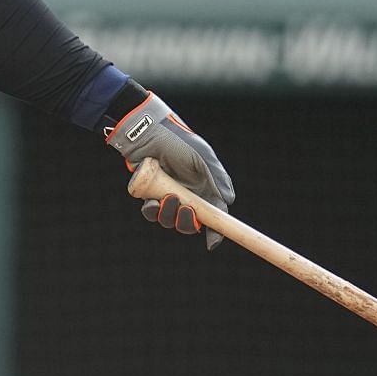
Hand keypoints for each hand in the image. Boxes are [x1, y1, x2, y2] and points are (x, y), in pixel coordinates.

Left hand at [106, 92, 234, 246]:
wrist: (150, 133)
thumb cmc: (179, 142)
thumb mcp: (204, 158)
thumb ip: (218, 180)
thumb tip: (228, 203)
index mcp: (203, 190)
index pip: (212, 217)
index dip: (214, 232)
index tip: (212, 242)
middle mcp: (186, 196)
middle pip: (189, 224)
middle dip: (187, 223)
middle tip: (185, 210)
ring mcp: (166, 196)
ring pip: (169, 220)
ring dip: (169, 214)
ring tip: (168, 197)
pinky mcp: (148, 194)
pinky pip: (150, 212)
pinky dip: (152, 209)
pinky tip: (152, 199)